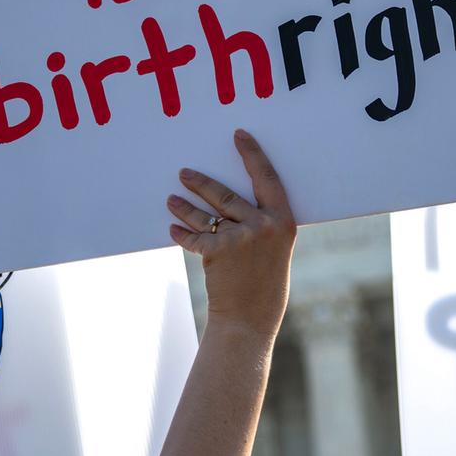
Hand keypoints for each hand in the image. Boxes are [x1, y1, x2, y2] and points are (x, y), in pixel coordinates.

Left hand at [166, 130, 295, 336]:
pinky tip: (173, 230)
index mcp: (283, 221)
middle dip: (201, 183)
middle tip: (184, 173)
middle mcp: (263, 225)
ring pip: (206, 213)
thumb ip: (261, 227)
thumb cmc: (265, 287)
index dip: (252, 154)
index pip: (266, 177)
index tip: (239, 135)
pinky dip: (181, 235)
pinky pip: (194, 237)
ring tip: (171, 200)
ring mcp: (240, 237)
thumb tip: (232, 207)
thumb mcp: (274, 252)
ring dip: (185, 206)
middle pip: (225, 194)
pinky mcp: (218, 250)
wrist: (251, 320)